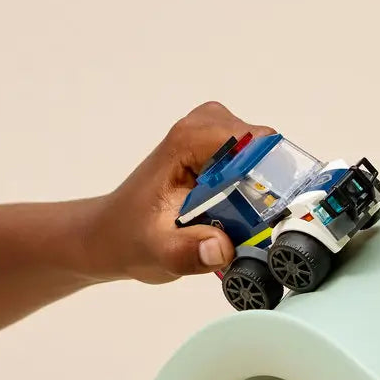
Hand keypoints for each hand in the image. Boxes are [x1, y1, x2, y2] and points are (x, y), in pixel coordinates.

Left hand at [88, 101, 275, 283]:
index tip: (268, 214)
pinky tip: (232, 215)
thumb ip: (188, 252)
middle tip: (250, 225)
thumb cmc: (129, 238)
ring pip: (264, 158)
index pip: (255, 145)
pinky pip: (253, 164)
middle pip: (265, 151)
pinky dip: (252, 190)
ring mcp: (209, 134)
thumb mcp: (158, 252)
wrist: (110, 234)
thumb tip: (222, 249)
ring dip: (260, 191)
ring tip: (235, 222)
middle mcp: (201, 127)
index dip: (270, 179)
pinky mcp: (214, 148)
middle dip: (267, 188)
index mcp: (188, 140)